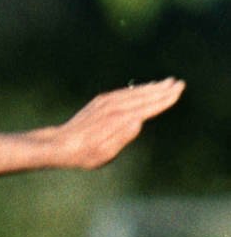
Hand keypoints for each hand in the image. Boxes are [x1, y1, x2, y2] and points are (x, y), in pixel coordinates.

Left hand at [51, 77, 183, 168]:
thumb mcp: (103, 153)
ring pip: (134, 92)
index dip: (163, 100)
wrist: (58, 144)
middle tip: (179, 83)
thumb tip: (139, 121)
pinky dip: (136, 89)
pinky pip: (123, 92)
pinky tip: (142, 89)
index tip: (177, 92)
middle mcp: (113, 108)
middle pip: (142, 97)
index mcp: (118, 120)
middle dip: (161, 90)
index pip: (146, 108)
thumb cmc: (82, 154)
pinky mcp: (99, 102)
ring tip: (166, 83)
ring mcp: (105, 103)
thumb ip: (122, 137)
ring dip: (150, 87)